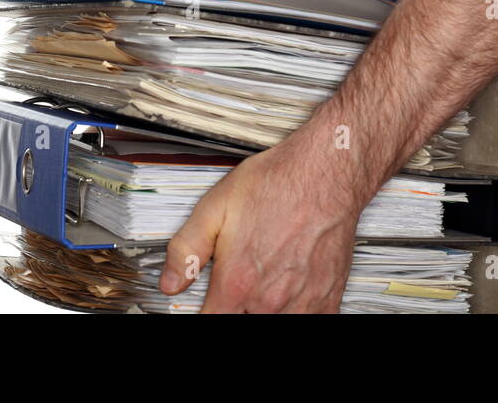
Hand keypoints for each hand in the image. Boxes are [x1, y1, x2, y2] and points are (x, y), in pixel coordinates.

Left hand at [158, 139, 362, 312]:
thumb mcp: (216, 206)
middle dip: (234, 310)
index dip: (204, 312)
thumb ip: (186, 249)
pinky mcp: (327, 300)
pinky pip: (309, 322)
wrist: (326, 173)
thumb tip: (170, 282)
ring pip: (274, 324)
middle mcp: (269, 300)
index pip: (210, 322)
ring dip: (263, 312)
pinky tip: (289, 297)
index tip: (208, 303)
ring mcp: (302, 304)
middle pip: (242, 324)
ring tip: (262, 290)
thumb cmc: (279, 183)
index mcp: (237, 282)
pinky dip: (295, 313)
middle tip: (236, 289)